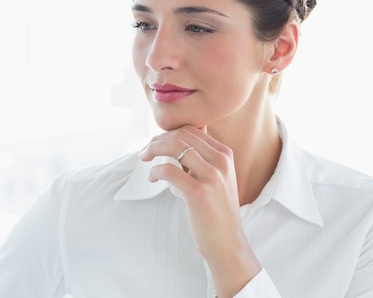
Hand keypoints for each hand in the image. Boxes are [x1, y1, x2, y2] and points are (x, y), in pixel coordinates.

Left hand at [139, 125, 261, 297]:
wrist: (228, 242)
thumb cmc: (216, 211)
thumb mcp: (216, 177)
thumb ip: (202, 158)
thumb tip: (177, 139)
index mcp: (225, 154)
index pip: (192, 130)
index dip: (169, 133)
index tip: (155, 143)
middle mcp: (221, 161)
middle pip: (181, 136)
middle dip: (157, 140)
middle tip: (144, 151)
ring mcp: (212, 176)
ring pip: (174, 147)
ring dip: (153, 150)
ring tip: (144, 159)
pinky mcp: (199, 192)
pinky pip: (168, 170)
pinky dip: (155, 171)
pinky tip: (152, 178)